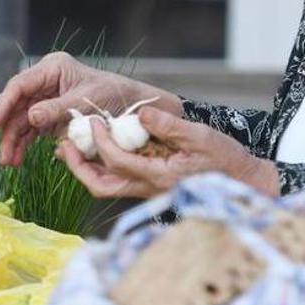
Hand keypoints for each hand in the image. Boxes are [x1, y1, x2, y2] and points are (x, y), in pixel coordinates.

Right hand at [0, 51, 183, 166]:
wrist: (135, 109)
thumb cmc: (116, 96)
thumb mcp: (87, 101)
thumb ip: (57, 109)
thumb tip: (29, 116)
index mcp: (53, 69)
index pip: (18, 86)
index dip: (1, 106)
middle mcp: (44, 83)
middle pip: (12, 104)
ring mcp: (45, 100)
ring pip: (17, 121)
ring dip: (9, 142)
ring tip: (6, 162)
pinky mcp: (49, 118)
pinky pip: (28, 132)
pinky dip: (21, 146)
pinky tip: (15, 160)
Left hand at [55, 107, 279, 198]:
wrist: (240, 182)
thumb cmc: (224, 159)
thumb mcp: (201, 136)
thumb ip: (169, 126)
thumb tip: (140, 113)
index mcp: (159, 176)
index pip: (118, 162)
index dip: (102, 142)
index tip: (94, 122)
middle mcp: (147, 188)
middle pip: (100, 186)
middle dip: (79, 168)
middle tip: (65, 147)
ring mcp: (145, 191)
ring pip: (104, 187)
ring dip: (85, 170)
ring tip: (70, 149)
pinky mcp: (146, 187)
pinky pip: (115, 182)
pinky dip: (99, 168)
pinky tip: (93, 151)